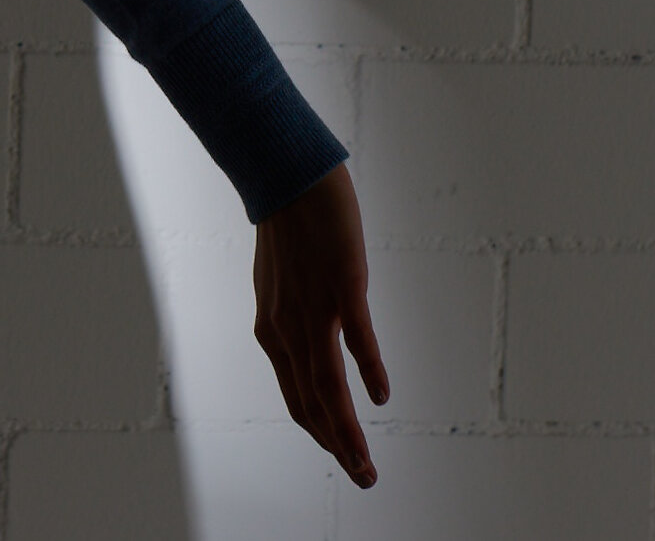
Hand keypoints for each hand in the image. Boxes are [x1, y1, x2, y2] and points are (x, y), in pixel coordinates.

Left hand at [254, 164, 387, 487]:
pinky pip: (357, 340)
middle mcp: (288, 328)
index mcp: (274, 330)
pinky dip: (369, 373)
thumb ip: (293, 316)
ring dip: (348, 432)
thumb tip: (309, 337)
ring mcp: (315, 309)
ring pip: (330, 386)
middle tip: (364, 478)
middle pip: (313, 403)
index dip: (320, 431)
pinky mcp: (342, 287)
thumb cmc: (288, 227)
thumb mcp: (281, 283)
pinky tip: (381, 398)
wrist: (286, 175)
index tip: (341, 455)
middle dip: (338, 447)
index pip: (297, 397)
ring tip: (365, 464)